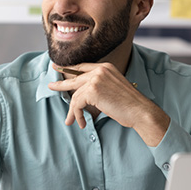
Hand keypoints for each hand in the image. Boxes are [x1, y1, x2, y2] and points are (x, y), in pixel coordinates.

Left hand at [48, 62, 169, 146]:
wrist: (140, 111)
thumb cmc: (129, 105)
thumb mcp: (113, 89)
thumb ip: (99, 87)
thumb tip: (82, 95)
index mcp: (106, 67)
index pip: (82, 66)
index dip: (69, 68)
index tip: (58, 67)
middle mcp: (100, 70)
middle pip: (74, 78)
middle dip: (61, 83)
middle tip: (50, 85)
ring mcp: (96, 79)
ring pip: (75, 95)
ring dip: (73, 111)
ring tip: (71, 121)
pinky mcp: (92, 90)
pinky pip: (77, 104)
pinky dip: (77, 115)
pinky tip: (82, 123)